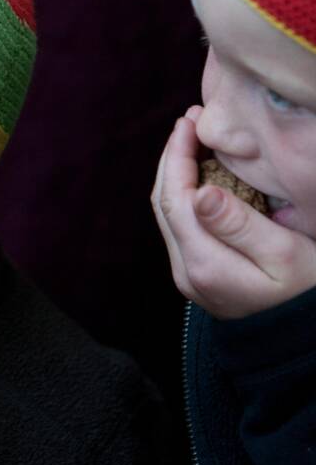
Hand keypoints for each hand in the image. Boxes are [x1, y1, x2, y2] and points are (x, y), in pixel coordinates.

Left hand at [152, 106, 315, 318]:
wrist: (307, 343)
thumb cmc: (309, 295)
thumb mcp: (286, 257)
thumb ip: (241, 225)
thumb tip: (200, 192)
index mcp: (203, 264)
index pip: (174, 198)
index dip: (177, 155)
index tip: (189, 121)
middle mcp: (186, 272)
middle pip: (163, 204)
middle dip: (172, 158)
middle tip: (191, 121)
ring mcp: (189, 277)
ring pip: (169, 215)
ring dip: (176, 174)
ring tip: (194, 140)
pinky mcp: (200, 277)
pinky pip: (182, 227)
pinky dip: (186, 194)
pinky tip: (203, 175)